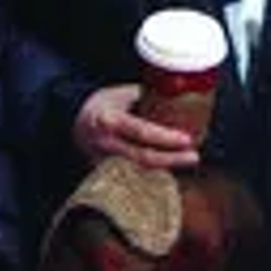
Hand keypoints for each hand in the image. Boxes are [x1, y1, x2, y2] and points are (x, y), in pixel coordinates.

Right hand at [72, 84, 198, 169]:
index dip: (166, 138)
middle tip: (194, 156)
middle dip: (172, 159)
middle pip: (143, 157)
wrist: (75, 121)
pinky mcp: (107, 174)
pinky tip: (170, 170)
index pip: (141, 132)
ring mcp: (104, 162)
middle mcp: (106, 144)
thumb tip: (180, 99)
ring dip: (166, 169)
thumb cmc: (103, 104)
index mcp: (109, 121)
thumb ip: (147, 98)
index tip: (187, 139)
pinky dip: (154, 175)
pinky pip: (134, 177)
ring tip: (186, 162)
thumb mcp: (121, 94)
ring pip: (140, 171)